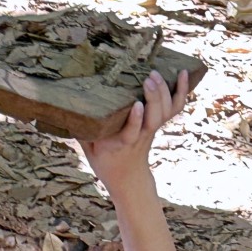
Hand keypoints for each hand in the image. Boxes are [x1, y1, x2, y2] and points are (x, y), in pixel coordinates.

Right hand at [80, 69, 190, 189]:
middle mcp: (140, 136)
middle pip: (153, 119)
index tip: (137, 105)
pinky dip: (181, 91)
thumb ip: (83, 130)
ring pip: (164, 112)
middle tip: (148, 77)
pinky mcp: (158, 123)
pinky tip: (183, 72)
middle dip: (154, 97)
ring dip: (163, 91)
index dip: (136, 120)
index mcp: (120, 144)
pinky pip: (174, 108)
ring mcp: (152, 130)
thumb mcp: (89, 149)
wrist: (129, 178)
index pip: (131, 134)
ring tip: (155, 73)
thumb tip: (68, 105)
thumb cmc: (105, 161)